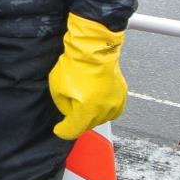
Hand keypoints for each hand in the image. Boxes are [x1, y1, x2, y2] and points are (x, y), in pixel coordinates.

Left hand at [48, 13, 127, 139]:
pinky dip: (104, 110)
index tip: (59, 129)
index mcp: (87, 110)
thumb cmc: (75, 64)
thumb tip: (69, 112)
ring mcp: (115, 103)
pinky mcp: (122, 95)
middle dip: (77, 121)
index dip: (63, 131)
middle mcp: (104, 109)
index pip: (73, 130)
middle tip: (70, 109)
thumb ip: (63, 106)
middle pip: (88, 126)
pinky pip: (113, 111)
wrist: (94, 48)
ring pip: (101, 119)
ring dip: (91, 116)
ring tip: (83, 102)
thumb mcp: (57, 87)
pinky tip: (97, 103)